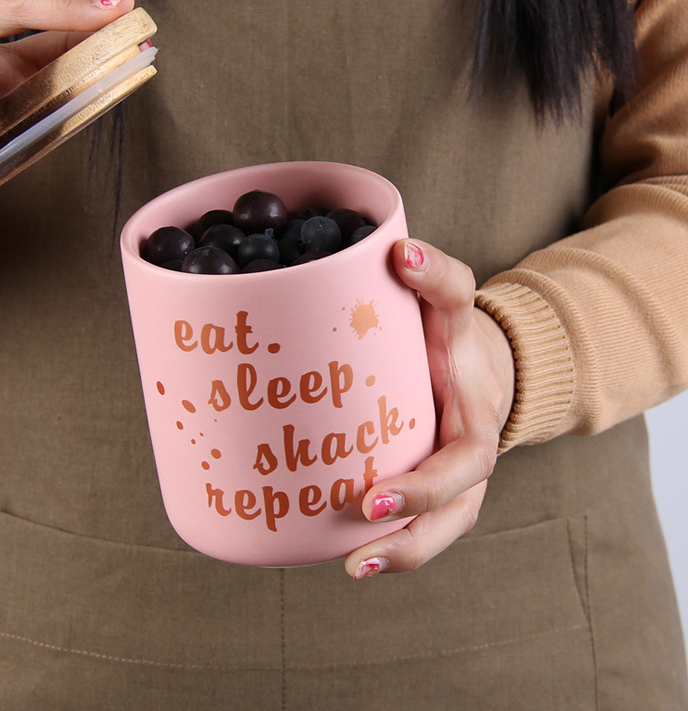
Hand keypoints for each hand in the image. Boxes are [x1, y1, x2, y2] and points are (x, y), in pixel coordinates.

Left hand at [345, 239, 514, 578]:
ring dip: (399, 553)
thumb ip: (438, 276)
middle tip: (358, 538)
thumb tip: (399, 249)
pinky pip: (414, 526)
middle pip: (455, 509)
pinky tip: (337, 550)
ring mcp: (452, 483)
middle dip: (412, 529)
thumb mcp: (455, 303)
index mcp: (476, 419)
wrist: (479, 367)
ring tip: (350, 567)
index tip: (373, 497)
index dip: (426, 483)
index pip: (464, 458)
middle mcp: (468, 459)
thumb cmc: (458, 337)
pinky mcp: (427, 491)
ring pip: (437, 531)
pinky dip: (384, 543)